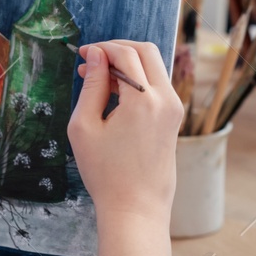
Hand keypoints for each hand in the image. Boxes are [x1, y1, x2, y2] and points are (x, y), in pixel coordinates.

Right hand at [68, 41, 182, 224]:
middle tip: (92, 60)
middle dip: (117, 49)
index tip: (82, 55)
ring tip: (97, 78)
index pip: (126, 54)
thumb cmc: (105, 173)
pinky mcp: (174, 118)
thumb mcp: (85, 126)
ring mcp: (174, 108)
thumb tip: (96, 56)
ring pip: (154, 66)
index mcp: (144, 100)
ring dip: (127, 64)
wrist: (135, 208)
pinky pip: (157, 84)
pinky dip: (137, 79)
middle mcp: (166, 99)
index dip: (101, 48)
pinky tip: (113, 93)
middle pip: (146, 51)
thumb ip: (91, 85)